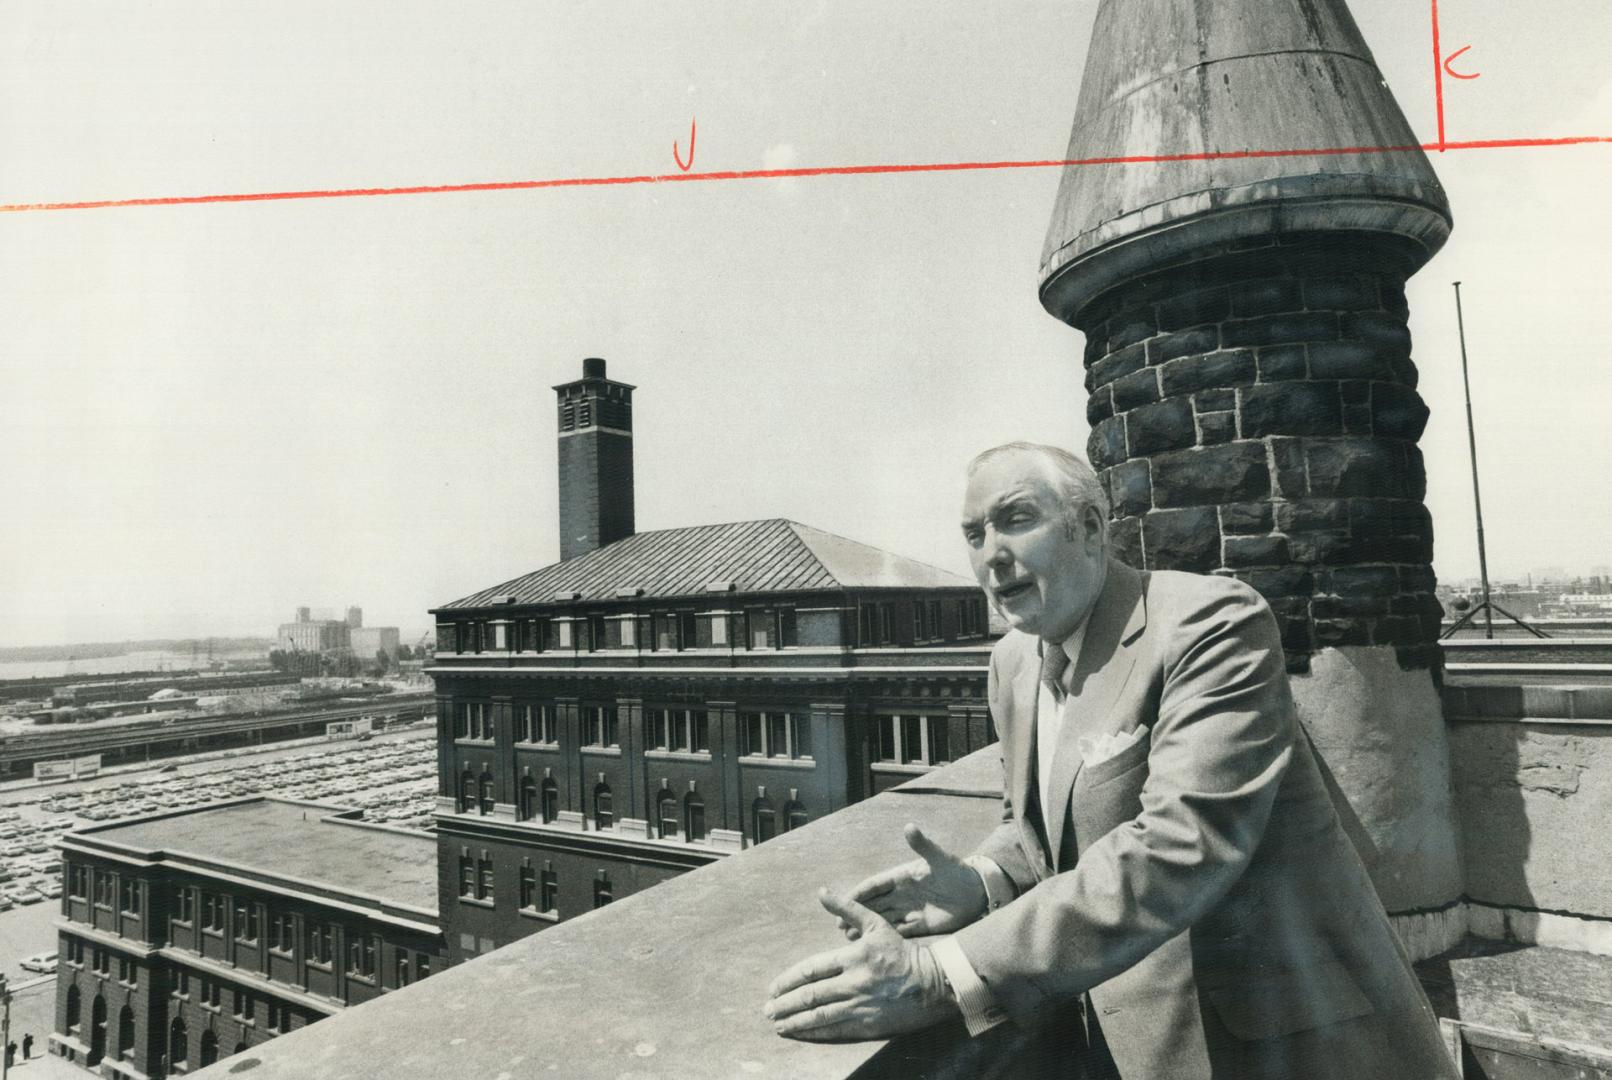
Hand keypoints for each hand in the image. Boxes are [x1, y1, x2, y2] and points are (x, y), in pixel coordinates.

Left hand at [764, 888, 953, 1041]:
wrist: (934, 982)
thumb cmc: (902, 951)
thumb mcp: (876, 924)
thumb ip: (847, 908)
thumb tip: (821, 891)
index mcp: (852, 957)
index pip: (811, 970)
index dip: (789, 980)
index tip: (773, 988)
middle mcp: (853, 982)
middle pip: (811, 995)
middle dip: (785, 1004)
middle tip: (768, 1009)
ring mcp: (861, 1005)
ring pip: (820, 1015)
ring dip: (795, 1021)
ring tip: (777, 1024)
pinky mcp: (869, 1024)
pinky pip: (836, 1030)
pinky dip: (815, 1033)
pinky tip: (801, 1034)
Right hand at [842, 823, 986, 939]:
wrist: (977, 891)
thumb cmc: (957, 870)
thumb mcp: (939, 857)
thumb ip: (922, 844)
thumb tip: (908, 827)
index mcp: (902, 876)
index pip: (874, 885)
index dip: (858, 893)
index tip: (842, 900)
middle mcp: (901, 894)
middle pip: (873, 905)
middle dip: (855, 914)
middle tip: (838, 924)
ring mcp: (909, 910)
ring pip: (882, 920)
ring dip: (866, 927)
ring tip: (848, 937)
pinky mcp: (920, 925)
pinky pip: (899, 931)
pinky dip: (885, 937)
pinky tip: (873, 944)